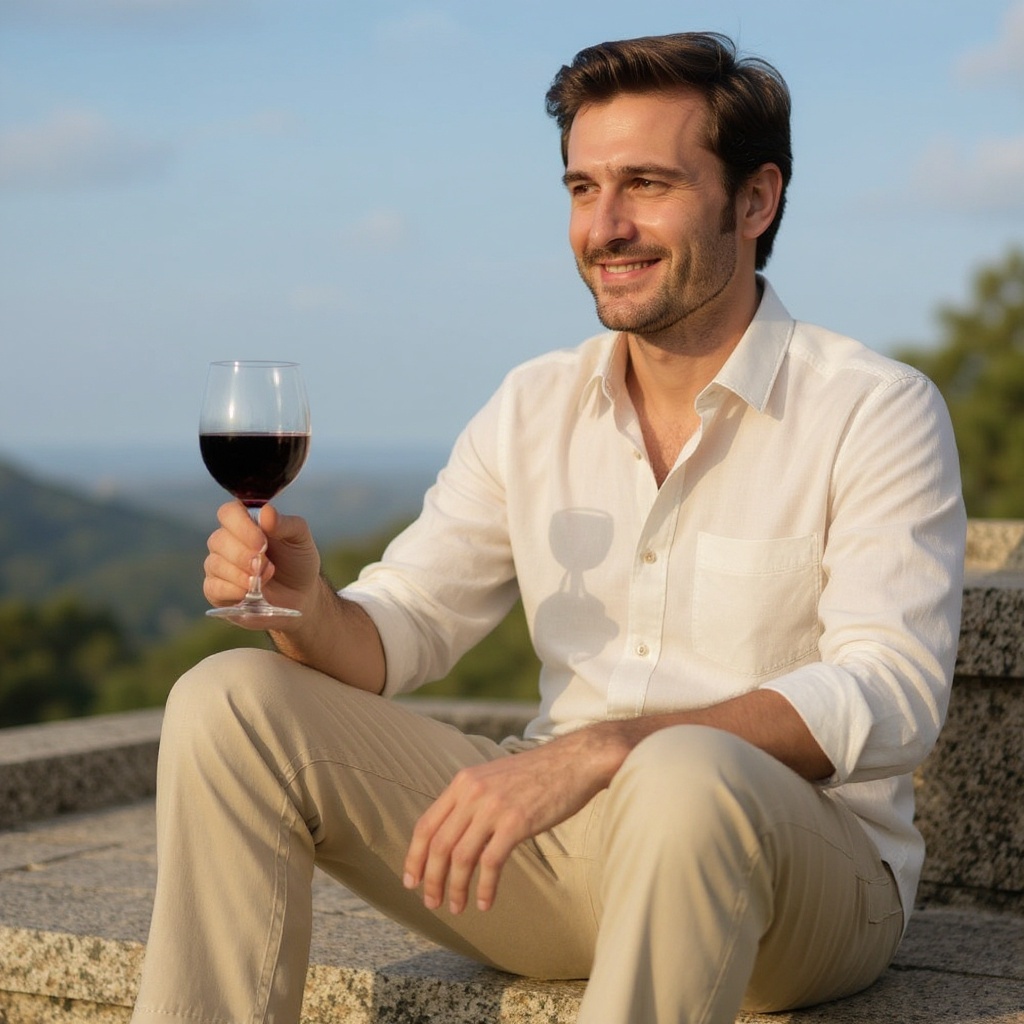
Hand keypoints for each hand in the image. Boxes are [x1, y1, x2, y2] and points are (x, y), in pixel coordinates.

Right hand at [203, 501, 321, 626]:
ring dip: (241, 575)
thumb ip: (285, 523)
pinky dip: (233, 591)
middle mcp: (227, 540)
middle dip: (244, 555)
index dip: (241, 526)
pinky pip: (213, 588)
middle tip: (266, 566)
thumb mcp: (299, 538)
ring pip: (215, 564)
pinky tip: (249, 593)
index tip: (262, 542)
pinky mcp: (216, 590)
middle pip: (218, 540)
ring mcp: (219, 565)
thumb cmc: (297, 560)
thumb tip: (266, 512)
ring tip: (264, 579)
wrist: (300, 594)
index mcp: (246, 521)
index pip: (228, 513)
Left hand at [403, 727, 624, 914]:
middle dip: (431, 879)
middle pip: (438, 844)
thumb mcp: (494, 778)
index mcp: (463, 782)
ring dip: (455, 888)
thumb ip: (472, 800)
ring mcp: (494, 807)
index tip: (411, 881)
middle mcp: (473, 792)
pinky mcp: (516, 822)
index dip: (414, 856)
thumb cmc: (538, 775)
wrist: (575, 761)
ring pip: (460, 857)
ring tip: (457, 908)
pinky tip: (486, 902)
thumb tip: (454, 835)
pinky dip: (485, 888)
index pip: (426, 824)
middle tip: (432, 903)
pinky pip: (491, 863)